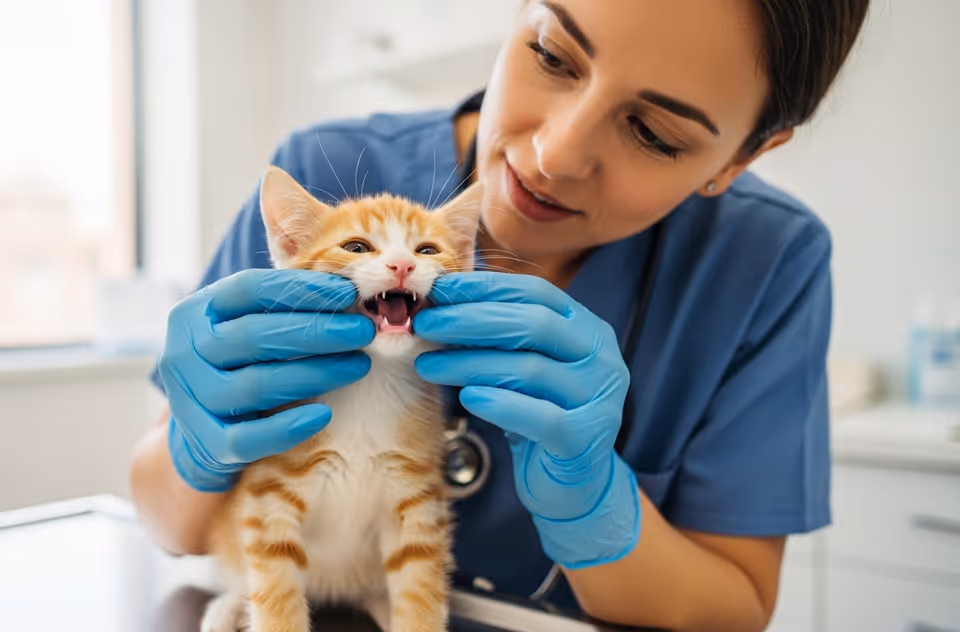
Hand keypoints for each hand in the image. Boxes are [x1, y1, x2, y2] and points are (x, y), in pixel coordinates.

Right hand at [158, 269, 374, 491]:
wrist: (204, 432)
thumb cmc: (242, 365)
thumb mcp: (250, 327)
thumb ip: (286, 308)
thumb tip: (351, 292)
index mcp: (196, 312)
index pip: (249, 290)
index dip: (301, 289)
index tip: (347, 292)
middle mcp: (184, 352)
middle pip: (254, 336)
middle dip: (316, 332)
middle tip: (362, 331)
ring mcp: (190, 400)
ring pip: (255, 386)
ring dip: (314, 374)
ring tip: (358, 366)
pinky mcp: (205, 443)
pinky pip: (247, 438)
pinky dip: (287, 428)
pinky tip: (323, 415)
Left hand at [413, 272, 640, 568]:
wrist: (574, 484)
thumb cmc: (539, 415)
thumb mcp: (523, 369)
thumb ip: (498, 338)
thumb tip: (438, 305)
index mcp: (587, 328)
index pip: (536, 294)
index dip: (485, 288)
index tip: (437, 289)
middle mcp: (601, 357)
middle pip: (534, 325)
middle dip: (471, 320)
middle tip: (424, 323)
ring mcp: (598, 398)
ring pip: (530, 369)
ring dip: (470, 363)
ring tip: (427, 364)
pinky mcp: (586, 439)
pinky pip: (541, 418)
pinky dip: (501, 405)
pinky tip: (467, 399)